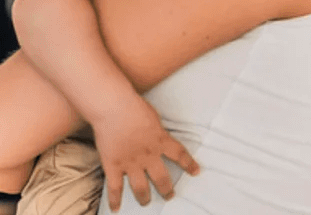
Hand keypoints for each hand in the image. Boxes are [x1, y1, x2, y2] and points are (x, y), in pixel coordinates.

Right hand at [91, 95, 198, 211]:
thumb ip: (158, 131)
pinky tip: (116, 209)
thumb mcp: (154, 118)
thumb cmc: (133, 106)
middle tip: (169, 196)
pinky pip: (115, 188)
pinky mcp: (113, 165)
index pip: (180, 155)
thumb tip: (160, 136)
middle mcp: (148, 155)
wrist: (114, 108)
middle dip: (166, 189)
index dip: (189, 164)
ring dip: (144, 197)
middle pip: (161, 178)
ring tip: (146, 202)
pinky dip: (115, 200)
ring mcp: (130, 162)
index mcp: (161, 141)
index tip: (196, 172)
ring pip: (141, 187)